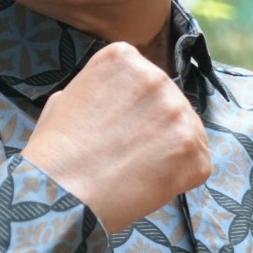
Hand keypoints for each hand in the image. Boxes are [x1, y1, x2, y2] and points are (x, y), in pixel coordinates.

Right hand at [24, 41, 210, 233]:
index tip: (115, 128)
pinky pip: (198, 164)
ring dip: (170, 153)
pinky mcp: (193, 148)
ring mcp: (178, 111)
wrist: (60, 194)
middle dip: (155, 129)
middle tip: (126, 155)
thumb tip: (113, 97)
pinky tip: (150, 185)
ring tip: (136, 172)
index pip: (144, 80)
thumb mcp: (65, 98)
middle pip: (169, 103)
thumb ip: (98, 89)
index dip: (132, 109)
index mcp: (123, 58)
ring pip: (188, 133)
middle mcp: (155, 76)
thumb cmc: (55, 152)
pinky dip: (181, 179)